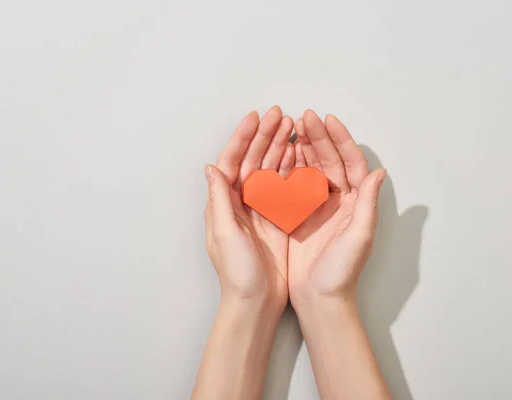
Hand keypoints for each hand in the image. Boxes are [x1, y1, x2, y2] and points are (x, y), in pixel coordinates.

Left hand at [204, 106, 294, 309]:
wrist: (256, 301)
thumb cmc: (237, 273)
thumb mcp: (225, 235)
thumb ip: (220, 200)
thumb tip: (211, 167)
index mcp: (224, 203)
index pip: (231, 161)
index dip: (242, 138)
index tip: (255, 117)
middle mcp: (240, 202)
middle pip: (252, 160)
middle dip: (265, 136)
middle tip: (281, 114)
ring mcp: (260, 209)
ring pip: (269, 169)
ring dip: (279, 147)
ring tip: (293, 126)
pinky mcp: (277, 218)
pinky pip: (285, 186)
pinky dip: (291, 168)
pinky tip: (300, 154)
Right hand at [288, 110, 385, 306]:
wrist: (319, 298)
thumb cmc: (342, 272)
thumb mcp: (359, 237)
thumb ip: (368, 204)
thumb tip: (379, 172)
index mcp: (357, 203)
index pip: (351, 163)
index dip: (341, 140)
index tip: (328, 120)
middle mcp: (340, 201)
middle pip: (330, 160)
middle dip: (319, 137)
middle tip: (304, 117)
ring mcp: (319, 206)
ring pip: (312, 168)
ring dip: (304, 147)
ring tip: (292, 127)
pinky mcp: (300, 214)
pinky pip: (295, 184)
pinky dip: (289, 167)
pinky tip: (281, 153)